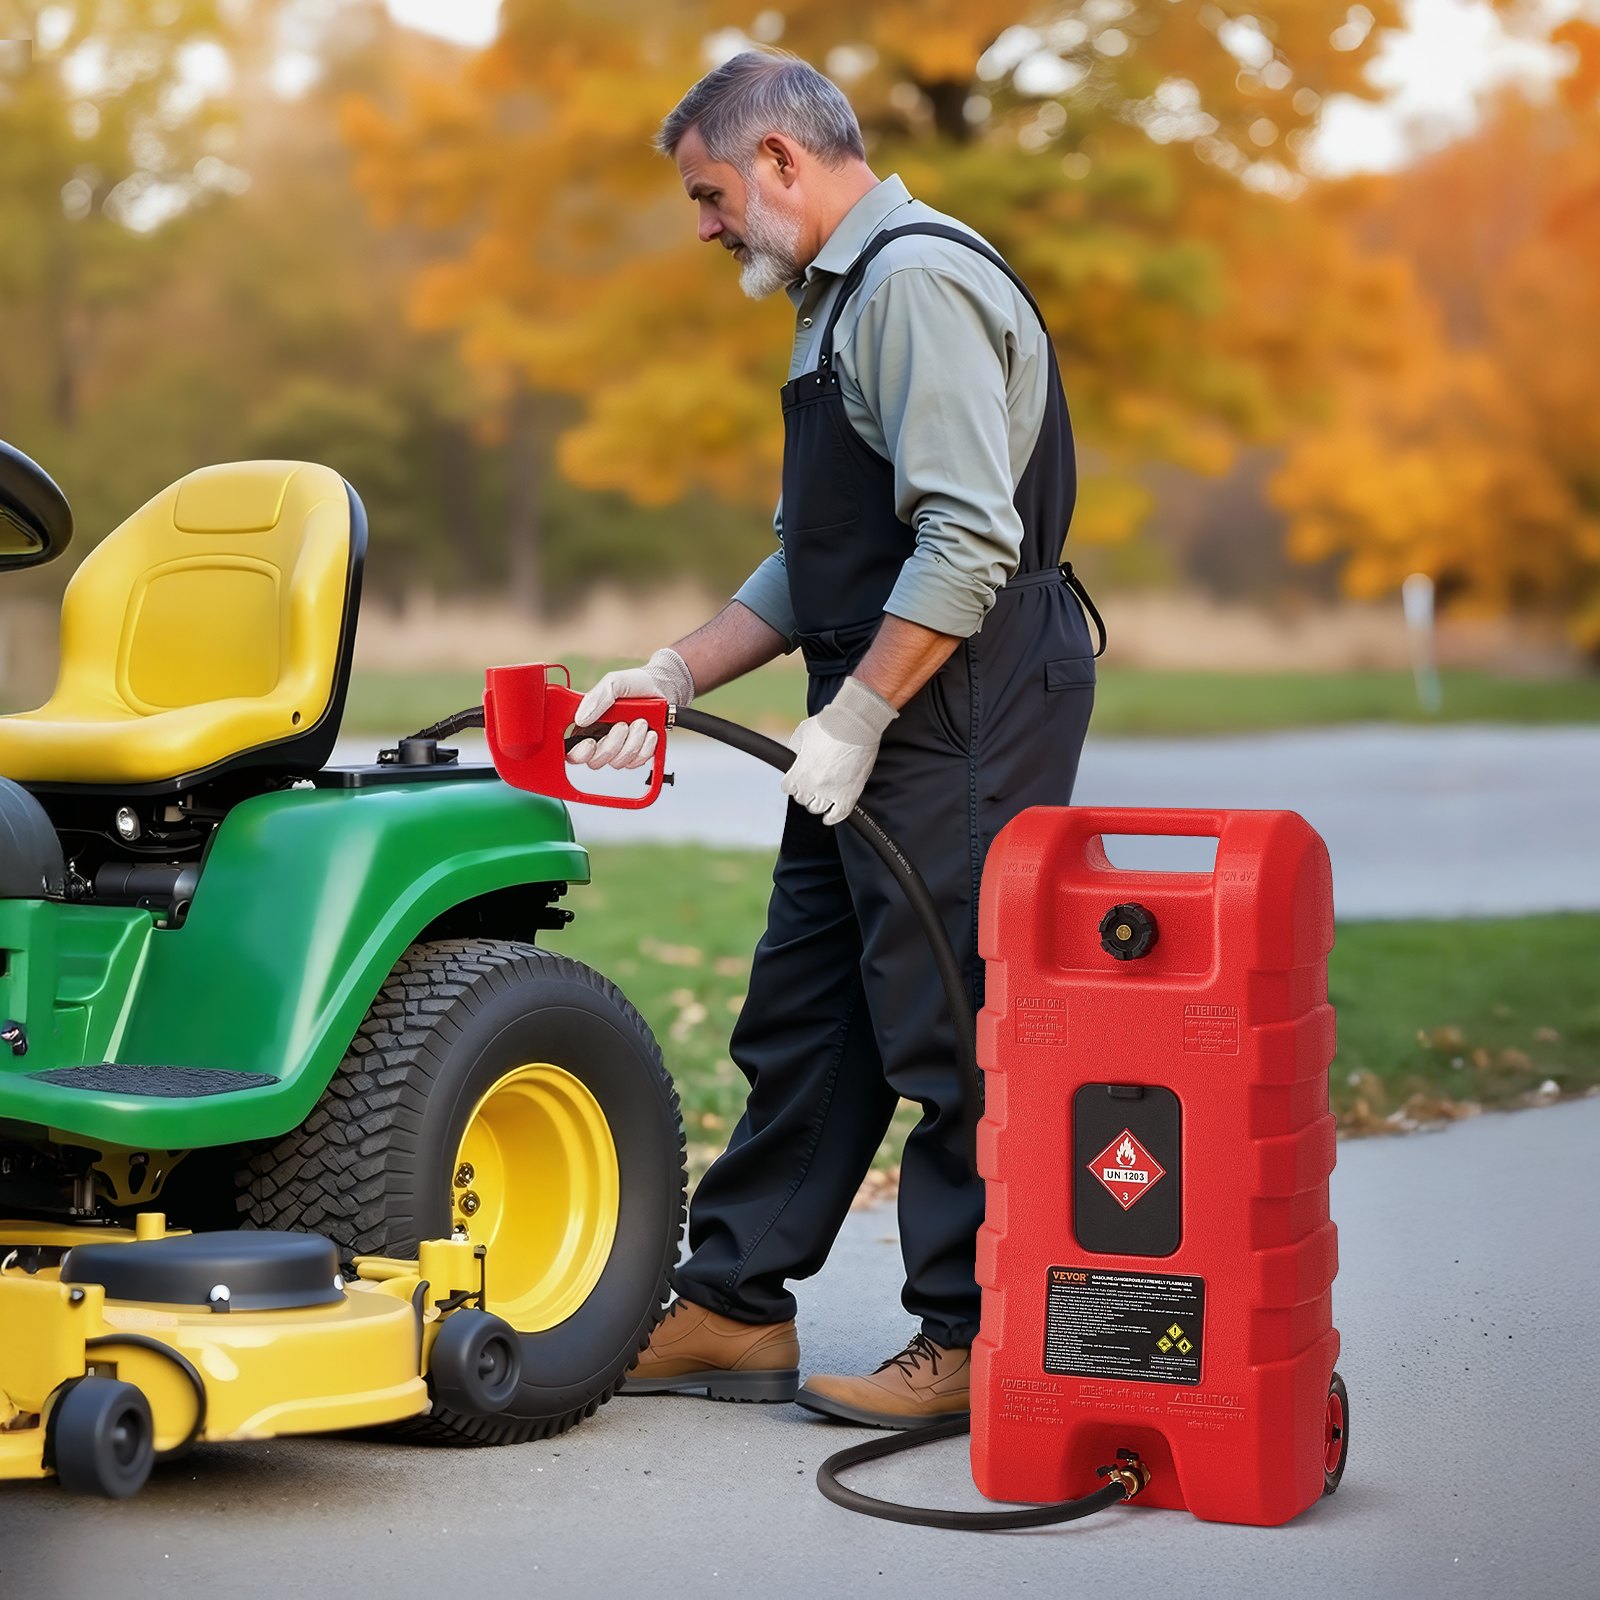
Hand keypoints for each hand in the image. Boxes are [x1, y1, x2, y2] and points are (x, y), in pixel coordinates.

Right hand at [568, 647, 693, 769]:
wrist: (663, 688)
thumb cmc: (635, 684)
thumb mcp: (613, 683)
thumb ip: (596, 697)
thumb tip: (581, 719)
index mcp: (586, 726)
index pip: (572, 751)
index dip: (579, 754)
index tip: (591, 743)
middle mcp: (601, 741)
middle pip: (595, 762)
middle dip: (611, 745)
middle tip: (623, 725)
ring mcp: (619, 750)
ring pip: (618, 762)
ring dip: (632, 742)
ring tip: (642, 722)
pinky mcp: (637, 754)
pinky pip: (637, 762)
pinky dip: (646, 747)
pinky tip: (650, 732)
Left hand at [780, 676, 897, 825]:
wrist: (856, 725)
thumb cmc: (831, 725)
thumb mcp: (801, 733)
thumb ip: (794, 749)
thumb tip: (794, 757)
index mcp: (799, 772)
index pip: (787, 788)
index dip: (791, 782)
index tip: (795, 779)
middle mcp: (813, 786)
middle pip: (801, 799)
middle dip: (804, 790)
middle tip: (811, 782)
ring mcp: (832, 792)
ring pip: (817, 808)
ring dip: (816, 803)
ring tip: (820, 795)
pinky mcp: (850, 795)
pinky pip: (839, 814)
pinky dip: (832, 818)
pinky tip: (829, 817)